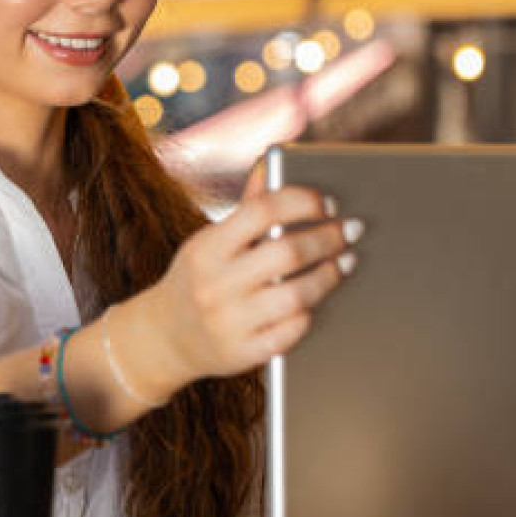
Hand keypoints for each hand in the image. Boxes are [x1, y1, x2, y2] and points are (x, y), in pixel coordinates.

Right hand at [139, 169, 359, 386]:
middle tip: (350, 231)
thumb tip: (270, 163)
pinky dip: (310, 315)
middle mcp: (214, 285)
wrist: (164, 338)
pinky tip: (320, 301)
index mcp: (206, 248)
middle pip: (286, 253)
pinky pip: (291, 333)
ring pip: (296, 296)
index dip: (302, 202)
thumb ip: (245, 207)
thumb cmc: (198, 279)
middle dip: (327, 239)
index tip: (328, 204)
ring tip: (345, 263)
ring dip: (329, 276)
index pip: (261, 211)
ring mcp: (228, 323)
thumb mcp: (209, 242)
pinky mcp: (242, 354)